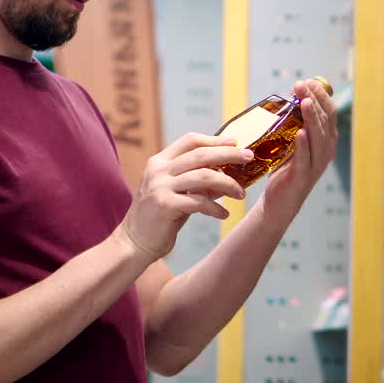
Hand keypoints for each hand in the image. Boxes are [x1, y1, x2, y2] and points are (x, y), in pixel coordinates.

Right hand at [116, 133, 252, 260]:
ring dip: (228, 184)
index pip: (190, 141)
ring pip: (204, 177)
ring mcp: (160, 187)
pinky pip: (199, 202)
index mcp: (160, 161)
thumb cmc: (160, 217)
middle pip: (201, 154)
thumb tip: (227, 174)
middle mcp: (158, 170)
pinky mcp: (165, 206)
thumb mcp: (177, 193)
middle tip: (249, 158)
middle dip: (229, 154)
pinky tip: (224, 214)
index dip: (215, 139)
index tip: (236, 141)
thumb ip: (196, 181)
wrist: (134, 243)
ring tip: (241, 194)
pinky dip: (216, 208)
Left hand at [263, 80, 339, 208]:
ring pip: (318, 137)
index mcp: (327, 139)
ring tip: (305, 103)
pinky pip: (304, 159)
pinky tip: (300, 134)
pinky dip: (303, 146)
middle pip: (325, 120)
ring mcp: (316, 164)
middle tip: (300, 85)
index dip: (320, 94)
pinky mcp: (303, 176)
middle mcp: (326, 149)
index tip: (306, 81)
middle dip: (314, 100)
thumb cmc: (287, 167)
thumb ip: (296, 122)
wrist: (281, 200)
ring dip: (311, 118)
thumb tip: (291, 96)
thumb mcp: (294, 141)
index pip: (329, 111)